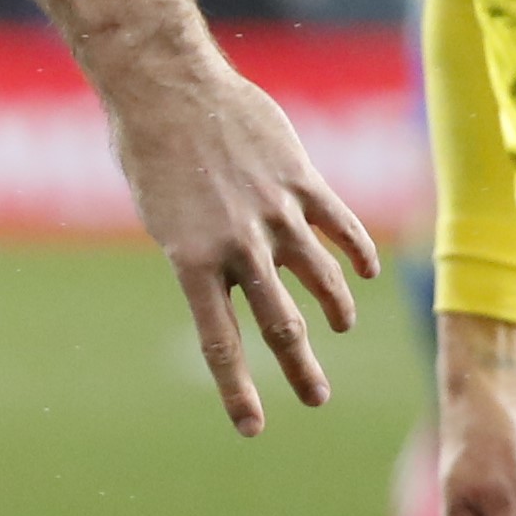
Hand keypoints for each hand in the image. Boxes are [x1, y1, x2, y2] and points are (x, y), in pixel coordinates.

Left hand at [97, 55, 381, 434]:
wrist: (167, 86)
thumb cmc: (150, 151)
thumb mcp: (164, 219)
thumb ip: (204, 260)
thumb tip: (237, 299)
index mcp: (192, 261)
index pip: (219, 343)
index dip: (238, 390)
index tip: (253, 429)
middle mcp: (238, 245)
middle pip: (282, 324)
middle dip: (301, 369)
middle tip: (317, 398)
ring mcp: (275, 211)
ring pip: (321, 276)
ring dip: (334, 308)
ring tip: (340, 326)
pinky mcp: (301, 179)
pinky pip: (340, 224)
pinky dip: (357, 251)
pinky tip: (365, 271)